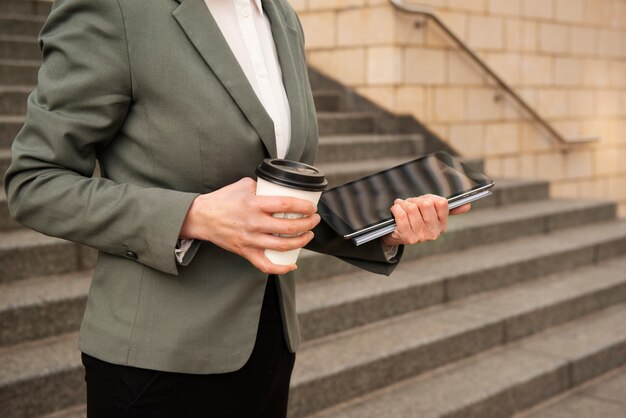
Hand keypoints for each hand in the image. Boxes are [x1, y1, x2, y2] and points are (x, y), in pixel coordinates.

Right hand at [179, 177, 319, 274]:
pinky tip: (292, 264)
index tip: (311, 207)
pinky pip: (266, 265)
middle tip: (314, 220)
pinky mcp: (246, 252)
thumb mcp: (243, 185)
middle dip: (308, 224)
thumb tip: (279, 188)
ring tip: (308, 235)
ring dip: (301, 241)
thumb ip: (262, 186)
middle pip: (288, 228)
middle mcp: (254, 223)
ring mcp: (250, 240)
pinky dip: (281, 268)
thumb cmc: (222, 200)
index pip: (286, 205)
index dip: (304, 207)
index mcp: (254, 204)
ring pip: (282, 246)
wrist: (201, 217)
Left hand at [381, 194, 470, 245]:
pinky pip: (401, 214)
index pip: (441, 203)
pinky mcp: (406, 237)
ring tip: (401, 206)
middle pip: (426, 204)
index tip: (423, 201)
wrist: (396, 236)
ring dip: (403, 204)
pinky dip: (396, 208)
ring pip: (412, 208)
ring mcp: (420, 236)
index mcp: (442, 225)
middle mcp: (433, 232)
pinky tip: (395, 210)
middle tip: (409, 204)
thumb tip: (468, 205)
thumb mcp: (431, 214)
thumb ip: (448, 209)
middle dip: (415, 200)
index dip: (429, 198)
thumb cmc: (415, 221)